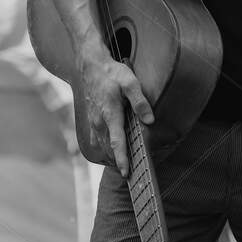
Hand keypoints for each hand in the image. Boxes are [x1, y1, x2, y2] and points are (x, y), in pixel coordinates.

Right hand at [78, 51, 154, 175]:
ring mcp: (94, 122)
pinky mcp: (92, 121)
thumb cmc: (112, 73)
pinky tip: (115, 152)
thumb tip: (150, 120)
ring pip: (104, 146)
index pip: (117, 142)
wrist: (91, 66)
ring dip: (114, 157)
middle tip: (134, 175)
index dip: (122, 159)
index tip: (126, 173)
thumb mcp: (130, 82)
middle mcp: (100, 122)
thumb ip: (140, 102)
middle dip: (120, 162)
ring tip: (126, 166)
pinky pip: (98, 141)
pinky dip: (106, 149)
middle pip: (110, 149)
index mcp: (110, 114)